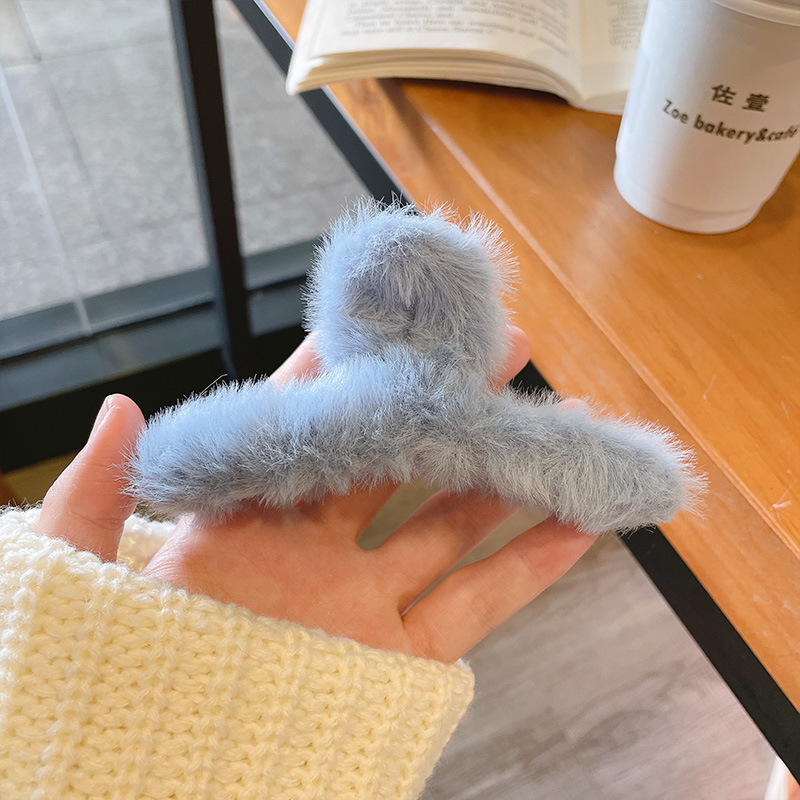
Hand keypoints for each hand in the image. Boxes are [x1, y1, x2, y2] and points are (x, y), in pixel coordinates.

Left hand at [37, 328, 593, 661]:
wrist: (147, 783)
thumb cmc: (108, 680)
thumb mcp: (80, 581)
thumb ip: (97, 498)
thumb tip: (118, 410)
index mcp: (241, 524)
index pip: (300, 425)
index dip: (346, 371)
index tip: (389, 322)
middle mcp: (311, 554)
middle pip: (394, 460)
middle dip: (445, 404)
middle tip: (498, 351)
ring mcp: (361, 606)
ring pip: (450, 526)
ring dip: (503, 474)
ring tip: (552, 426)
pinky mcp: (398, 662)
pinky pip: (479, 608)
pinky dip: (530, 568)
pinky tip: (575, 528)